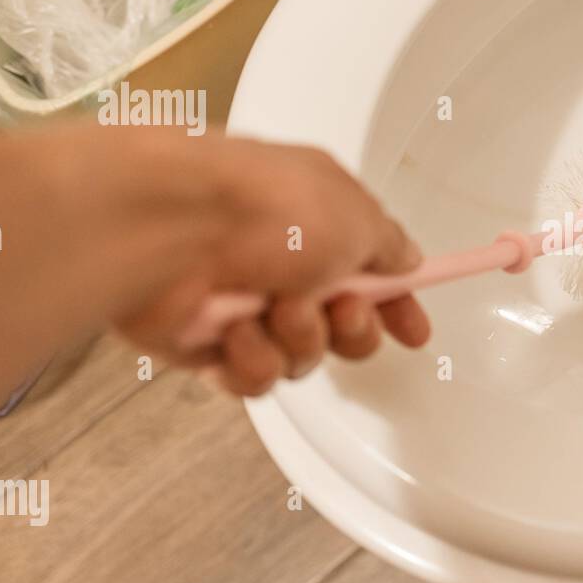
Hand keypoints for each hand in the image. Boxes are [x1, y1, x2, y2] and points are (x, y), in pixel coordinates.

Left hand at [115, 138, 429, 394]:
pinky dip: (252, 356)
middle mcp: (284, 264)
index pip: (374, 275)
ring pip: (304, 358)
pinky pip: (257, 378)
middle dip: (351, 327)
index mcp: (321, 224)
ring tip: (273, 308)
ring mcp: (247, 306)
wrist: (169, 229)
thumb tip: (405, 258)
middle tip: (338, 308)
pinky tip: (235, 329)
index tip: (414, 330)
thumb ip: (390, 245)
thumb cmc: (258, 204)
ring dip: (298, 337)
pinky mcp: (210, 344)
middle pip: (346, 329)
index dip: (398, 306)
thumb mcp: (357, 214)